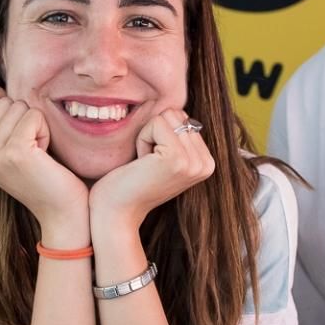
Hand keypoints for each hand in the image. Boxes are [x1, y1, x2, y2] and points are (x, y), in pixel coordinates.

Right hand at [0, 87, 87, 229]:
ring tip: (38, 155)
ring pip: (21, 106)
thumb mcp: (8, 148)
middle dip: (26, 121)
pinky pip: (34, 115)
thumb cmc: (41, 175)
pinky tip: (44, 155)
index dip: (14, 116)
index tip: (21, 145)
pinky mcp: (15, 152)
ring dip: (37, 127)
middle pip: (6, 101)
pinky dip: (46, 131)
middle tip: (32, 152)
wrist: (60, 211)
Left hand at [87, 107, 214, 231]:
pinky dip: (142, 139)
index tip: (154, 162)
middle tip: (148, 163)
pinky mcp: (176, 158)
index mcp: (207, 162)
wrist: (117, 213)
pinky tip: (141, 163)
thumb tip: (179, 111)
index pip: (184, 118)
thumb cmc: (132, 182)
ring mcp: (193, 162)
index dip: (161, 135)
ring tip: (145, 163)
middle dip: (155, 133)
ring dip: (148, 136)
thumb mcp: (163, 157)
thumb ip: (178, 136)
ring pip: (167, 116)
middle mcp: (206, 164)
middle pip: (177, 114)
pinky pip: (156, 123)